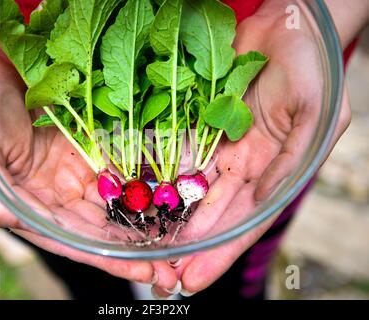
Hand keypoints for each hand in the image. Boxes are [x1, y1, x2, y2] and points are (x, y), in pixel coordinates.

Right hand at [0, 44, 178, 290]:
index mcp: (33, 209)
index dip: (111, 261)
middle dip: (139, 251)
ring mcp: (76, 172)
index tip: (146, 272)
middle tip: (175, 268)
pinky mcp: (88, 148)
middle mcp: (59, 197)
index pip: (77, 243)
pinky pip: (120, 167)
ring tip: (180, 238)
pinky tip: (169, 195)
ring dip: (148, 223)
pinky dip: (143, 183)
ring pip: (117, 203)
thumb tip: (12, 221)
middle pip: (104, 230)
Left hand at [153, 0, 350, 296]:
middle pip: (209, 214)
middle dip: (186, 247)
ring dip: (167, 220)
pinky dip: (157, 176)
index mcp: (271, 171)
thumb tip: (263, 200)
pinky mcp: (198, 125)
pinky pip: (173, 152)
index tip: (192, 279)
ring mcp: (217, 146)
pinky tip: (137, 198)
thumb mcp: (317, 116)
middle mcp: (241, 165)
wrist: (287, 26)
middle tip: (159, 275)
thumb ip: (291, 161)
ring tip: (142, 248)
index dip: (218, 252)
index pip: (242, 221)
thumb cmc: (312, 68)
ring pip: (187, 190)